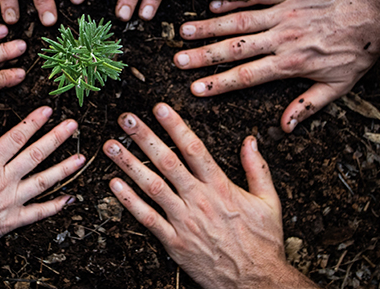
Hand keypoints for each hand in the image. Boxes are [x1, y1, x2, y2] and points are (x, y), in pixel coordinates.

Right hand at [0, 106, 84, 262]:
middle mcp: (3, 182)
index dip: (33, 122)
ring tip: (80, 158)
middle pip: (35, 155)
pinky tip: (69, 199)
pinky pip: (38, 213)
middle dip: (56, 138)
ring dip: (64, 169)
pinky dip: (55, 206)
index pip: (15, 137)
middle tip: (72, 126)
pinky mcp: (11, 221)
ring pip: (43, 182)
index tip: (47, 111)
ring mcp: (10, 202)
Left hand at [104, 103, 316, 288]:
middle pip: (167, 162)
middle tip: (125, 119)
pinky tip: (114, 184)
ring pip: (152, 187)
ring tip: (110, 146)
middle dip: (144, 138)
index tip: (159, 109)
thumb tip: (250, 141)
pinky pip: (147, 218)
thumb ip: (258, 169)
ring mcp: (184, 221)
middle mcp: (199, 200)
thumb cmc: (262, 243)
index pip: (194, 149)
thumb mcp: (269, 202)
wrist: (256, 281)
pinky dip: (129, 201)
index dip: (175, 126)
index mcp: (221, 187)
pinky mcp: (174, 242)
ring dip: (128, 164)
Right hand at [174, 0, 379, 131]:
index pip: (246, 76)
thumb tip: (284, 127)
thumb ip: (307, 106)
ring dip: (211, 26)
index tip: (195, 89)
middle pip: (235, 48)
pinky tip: (215, 4)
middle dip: (203, 55)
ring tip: (185, 30)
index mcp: (290, 64)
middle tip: (178, 59)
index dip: (219, 83)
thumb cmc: (359, 53)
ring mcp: (285, 13)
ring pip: (240, 20)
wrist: (379, 16)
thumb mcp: (337, 87)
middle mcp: (282, 38)